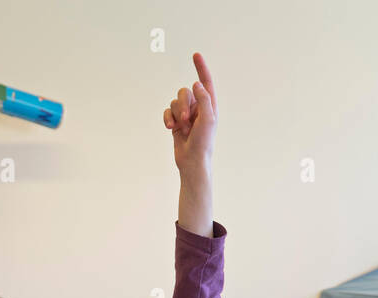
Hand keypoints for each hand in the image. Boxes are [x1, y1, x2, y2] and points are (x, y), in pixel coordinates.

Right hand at [163, 52, 216, 181]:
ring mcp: (186, 115)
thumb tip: (197, 84)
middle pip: (185, 92)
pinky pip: (167, 112)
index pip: (205, 83)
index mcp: (210, 106)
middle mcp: (198, 108)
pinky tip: (170, 128)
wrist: (192, 162)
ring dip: (175, 114)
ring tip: (181, 127)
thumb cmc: (203, 142)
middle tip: (186, 119)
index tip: (195, 54)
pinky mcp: (176, 122)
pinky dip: (167, 118)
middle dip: (182, 104)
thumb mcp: (208, 119)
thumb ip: (204, 99)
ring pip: (174, 101)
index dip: (201, 68)